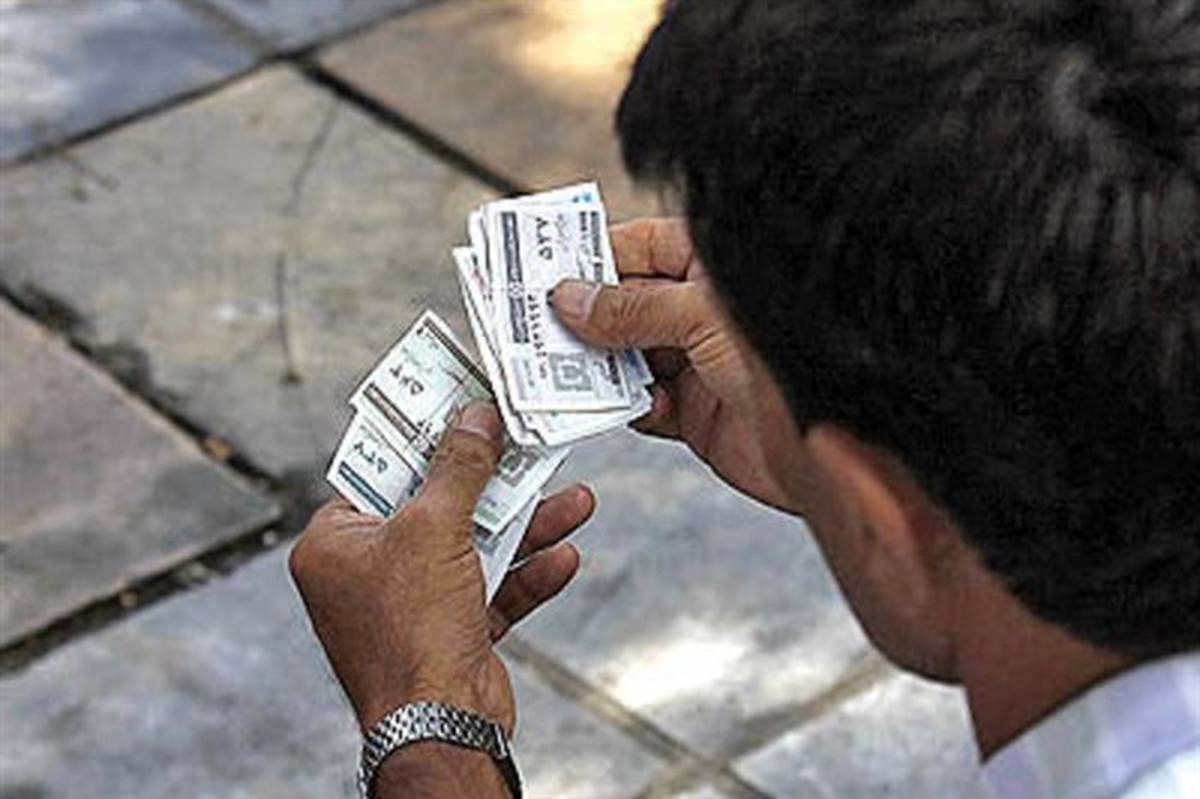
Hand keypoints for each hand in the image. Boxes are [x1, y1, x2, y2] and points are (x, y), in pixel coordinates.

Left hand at [290, 403, 593, 733]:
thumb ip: (459, 468)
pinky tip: (564, 555)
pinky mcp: (450, 633)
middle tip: (526, 443)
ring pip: (473, 547)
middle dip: (493, 482)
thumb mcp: (435, 528)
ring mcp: (410, 606)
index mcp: (336, 545)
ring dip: (526, 526)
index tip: (461, 405)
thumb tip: (474, 419)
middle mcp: (366, 573)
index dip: (424, 437)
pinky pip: (492, 589)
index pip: (381, 472)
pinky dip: (527, 574)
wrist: (442, 729)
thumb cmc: (411, 631)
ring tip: (574, 498)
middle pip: (437, 506)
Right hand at [551, 218, 799, 512]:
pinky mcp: (696, 413)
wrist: (834, 447)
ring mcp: (698, 362)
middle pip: (625, 304)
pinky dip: (623, 407)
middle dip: (583, 316)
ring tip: (562, 368)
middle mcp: (702, 311)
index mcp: (712, 267)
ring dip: (596, 366)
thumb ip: (631, 308)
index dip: (592, 257)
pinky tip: (618, 406)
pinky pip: (641, 404)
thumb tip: (570, 299)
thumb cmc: (790, 356)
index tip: (542, 269)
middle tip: (534, 324)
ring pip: (626, 357)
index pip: (639, 247)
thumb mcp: (700, 317)